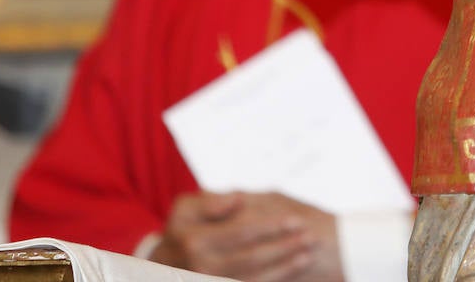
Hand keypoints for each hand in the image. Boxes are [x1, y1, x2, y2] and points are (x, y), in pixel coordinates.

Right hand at [149, 191, 341, 281]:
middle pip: (253, 257)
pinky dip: (274, 281)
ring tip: (307, 255)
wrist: (162, 268)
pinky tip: (291, 272)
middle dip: (285, 248)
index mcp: (196, 240)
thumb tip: (238, 200)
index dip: (272, 226)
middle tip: (311, 237)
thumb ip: (211, 201)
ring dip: (284, 268)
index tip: (296, 220)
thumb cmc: (182, 230)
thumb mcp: (185, 209)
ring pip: (255, 278)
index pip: (242, 232)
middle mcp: (203, 267)